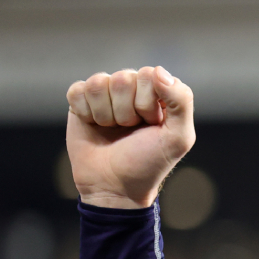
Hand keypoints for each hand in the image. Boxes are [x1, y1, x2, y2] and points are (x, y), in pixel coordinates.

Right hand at [65, 66, 195, 207]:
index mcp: (158, 93)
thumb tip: (158, 70)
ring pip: (98, 82)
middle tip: (130, 130)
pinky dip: (85, 112)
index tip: (151, 125)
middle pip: (123, 78)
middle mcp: (132, 89)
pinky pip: (77, 90)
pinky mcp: (80, 101)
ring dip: (106, 114)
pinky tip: (93, 125)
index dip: (147, 103)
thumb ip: (181, 102)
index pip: (149, 74)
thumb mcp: (178, 138)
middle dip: (127, 111)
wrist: (115, 187)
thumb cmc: (149, 163)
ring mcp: (106, 94)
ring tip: (113, 130)